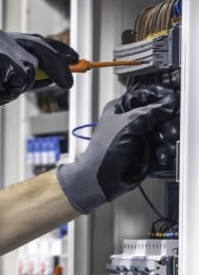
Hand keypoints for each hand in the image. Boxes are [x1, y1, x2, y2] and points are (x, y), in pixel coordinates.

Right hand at [0, 28, 78, 136]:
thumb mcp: (0, 80)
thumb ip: (23, 73)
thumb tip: (52, 77)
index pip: (34, 40)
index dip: (55, 50)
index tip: (71, 58)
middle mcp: (1, 36)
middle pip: (41, 48)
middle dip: (59, 66)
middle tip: (71, 81)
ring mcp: (2, 45)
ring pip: (31, 69)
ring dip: (19, 87)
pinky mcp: (2, 57)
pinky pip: (22, 79)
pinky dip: (11, 91)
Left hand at [57, 86, 179, 214]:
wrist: (102, 180)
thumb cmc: (103, 153)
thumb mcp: (129, 124)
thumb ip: (151, 111)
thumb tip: (169, 103)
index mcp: (121, 108)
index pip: (146, 94)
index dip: (160, 96)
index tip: (172, 100)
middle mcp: (131, 120)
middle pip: (158, 112)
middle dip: (164, 119)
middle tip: (165, 124)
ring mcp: (139, 135)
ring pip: (162, 129)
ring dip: (165, 135)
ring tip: (161, 140)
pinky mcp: (146, 150)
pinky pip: (162, 145)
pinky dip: (164, 148)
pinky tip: (160, 152)